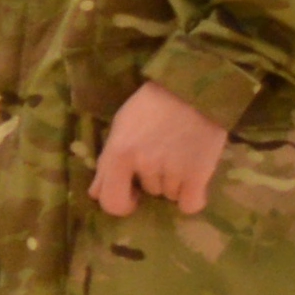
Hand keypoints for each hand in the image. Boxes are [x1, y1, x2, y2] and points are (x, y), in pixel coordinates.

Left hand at [93, 79, 228, 218]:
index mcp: (119, 155)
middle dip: (152, 182)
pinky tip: (192, 178)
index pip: (111, 202)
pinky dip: (192, 196)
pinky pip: (191, 204)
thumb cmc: (151, 106)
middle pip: (147, 194)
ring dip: (173, 183)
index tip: (131, 194)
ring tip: (179, 155)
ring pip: (169, 196)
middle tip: (161, 158)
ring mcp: (172, 172)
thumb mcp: (120, 128)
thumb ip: (107, 163)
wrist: (193, 90)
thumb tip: (95, 194)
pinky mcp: (199, 174)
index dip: (120, 203)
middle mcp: (144, 166)